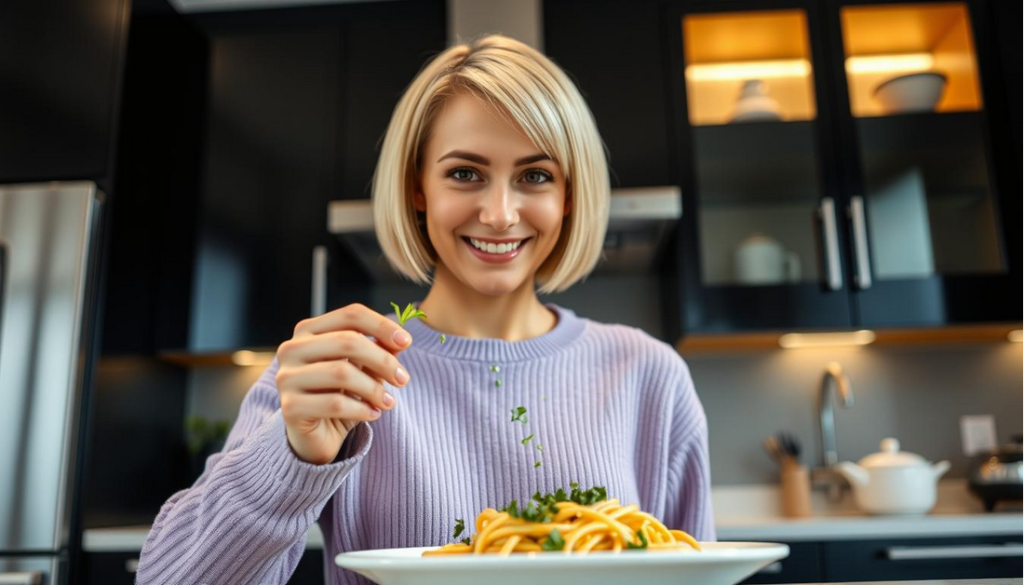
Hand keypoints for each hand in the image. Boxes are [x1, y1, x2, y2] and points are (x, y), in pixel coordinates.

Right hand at [275, 303, 411, 464]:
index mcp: (308, 330)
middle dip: (383, 360)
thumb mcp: (363, 368)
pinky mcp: (290, 407)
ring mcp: (286, 377)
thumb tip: (400, 340)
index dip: (382, 326)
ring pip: (342, 372)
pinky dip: (361, 409)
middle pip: (348, 341)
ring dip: (373, 388)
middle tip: (403, 379)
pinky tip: (373, 414)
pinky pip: (334, 403)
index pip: (351, 315)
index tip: (406, 342)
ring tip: (388, 401)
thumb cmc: (340, 394)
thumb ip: (378, 350)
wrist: (317, 435)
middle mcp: (292, 349)